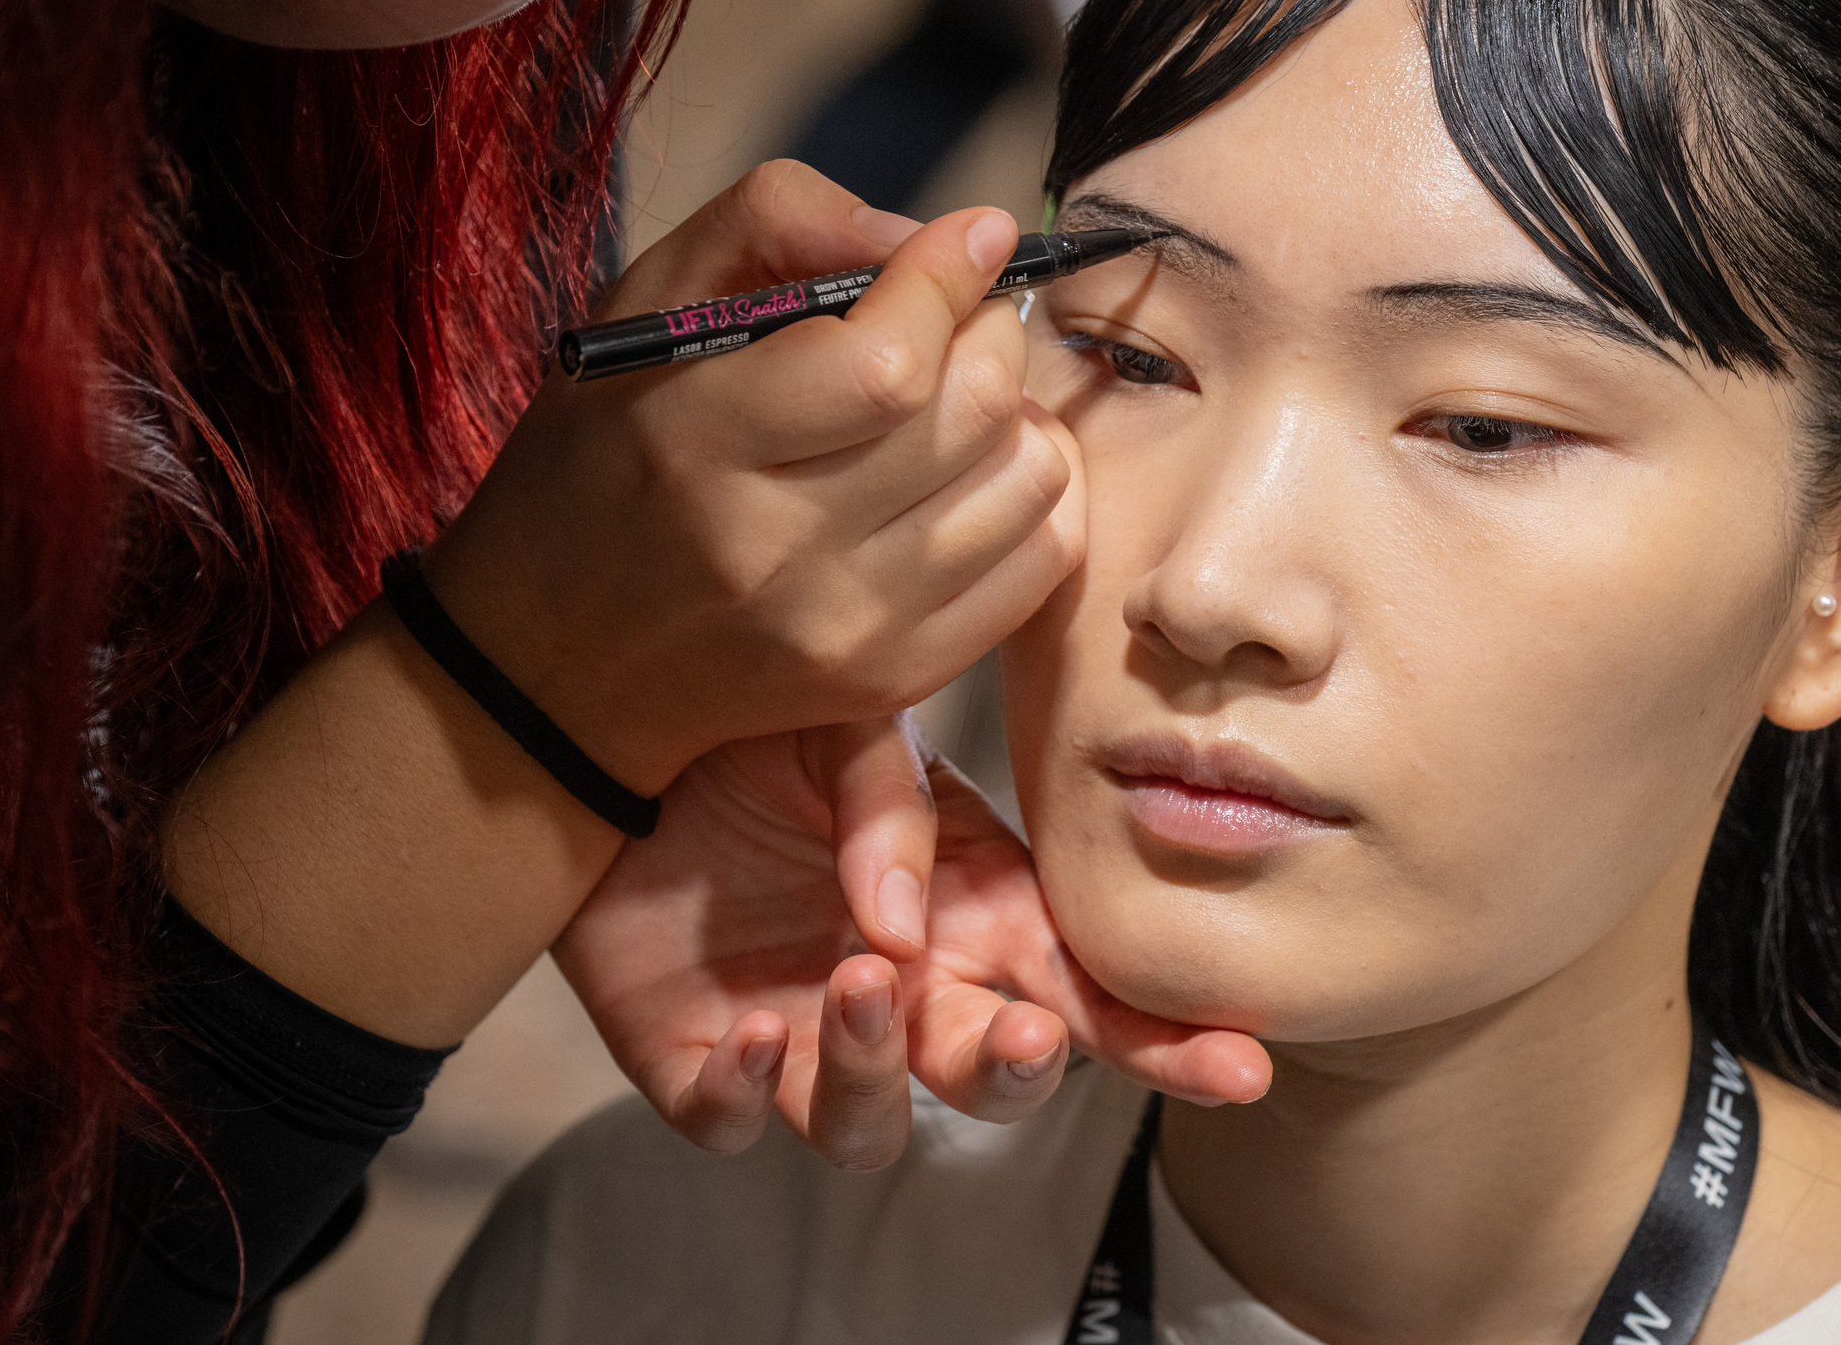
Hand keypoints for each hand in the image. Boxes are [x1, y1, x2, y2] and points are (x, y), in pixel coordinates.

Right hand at [426, 160, 1084, 792]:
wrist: (559, 661)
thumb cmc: (604, 458)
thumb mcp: (644, 305)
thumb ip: (777, 223)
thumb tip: (928, 234)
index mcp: (694, 439)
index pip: (887, 362)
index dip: (949, 281)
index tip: (971, 239)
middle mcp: (777, 547)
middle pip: (972, 410)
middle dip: (988, 333)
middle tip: (956, 319)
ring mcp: (847, 628)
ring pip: (1028, 479)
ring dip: (1016, 414)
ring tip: (955, 403)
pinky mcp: (896, 676)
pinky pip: (1042, 559)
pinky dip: (1030, 495)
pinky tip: (972, 473)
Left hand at [555, 714, 1270, 1164]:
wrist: (601, 732)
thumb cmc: (755, 723)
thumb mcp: (846, 716)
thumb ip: (889, 805)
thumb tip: (899, 926)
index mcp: (968, 908)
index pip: (1083, 988)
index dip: (1164, 1036)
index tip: (1239, 1060)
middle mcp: (903, 988)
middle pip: (992, 1076)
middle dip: (1017, 1071)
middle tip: (1012, 1033)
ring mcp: (804, 1036)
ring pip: (870, 1123)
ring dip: (874, 1072)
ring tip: (850, 985)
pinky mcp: (703, 1063)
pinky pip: (737, 1124)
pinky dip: (751, 1099)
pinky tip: (749, 1036)